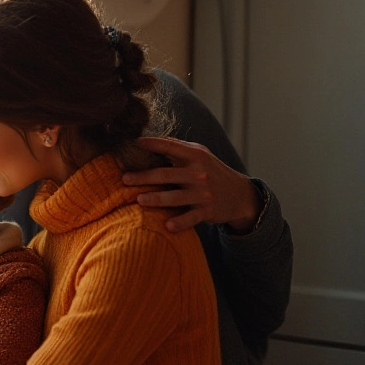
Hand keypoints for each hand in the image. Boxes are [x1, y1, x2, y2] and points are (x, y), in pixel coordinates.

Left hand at [125, 136, 261, 232]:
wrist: (240, 195)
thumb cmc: (211, 171)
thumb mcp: (199, 154)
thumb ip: (176, 147)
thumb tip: (146, 139)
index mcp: (195, 155)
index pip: (170, 146)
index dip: (151, 144)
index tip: (133, 143)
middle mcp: (199, 173)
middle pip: (166, 174)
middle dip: (144, 177)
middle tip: (125, 179)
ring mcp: (203, 193)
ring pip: (175, 197)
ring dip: (156, 199)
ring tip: (139, 200)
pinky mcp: (207, 211)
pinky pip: (191, 218)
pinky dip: (180, 222)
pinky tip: (167, 226)